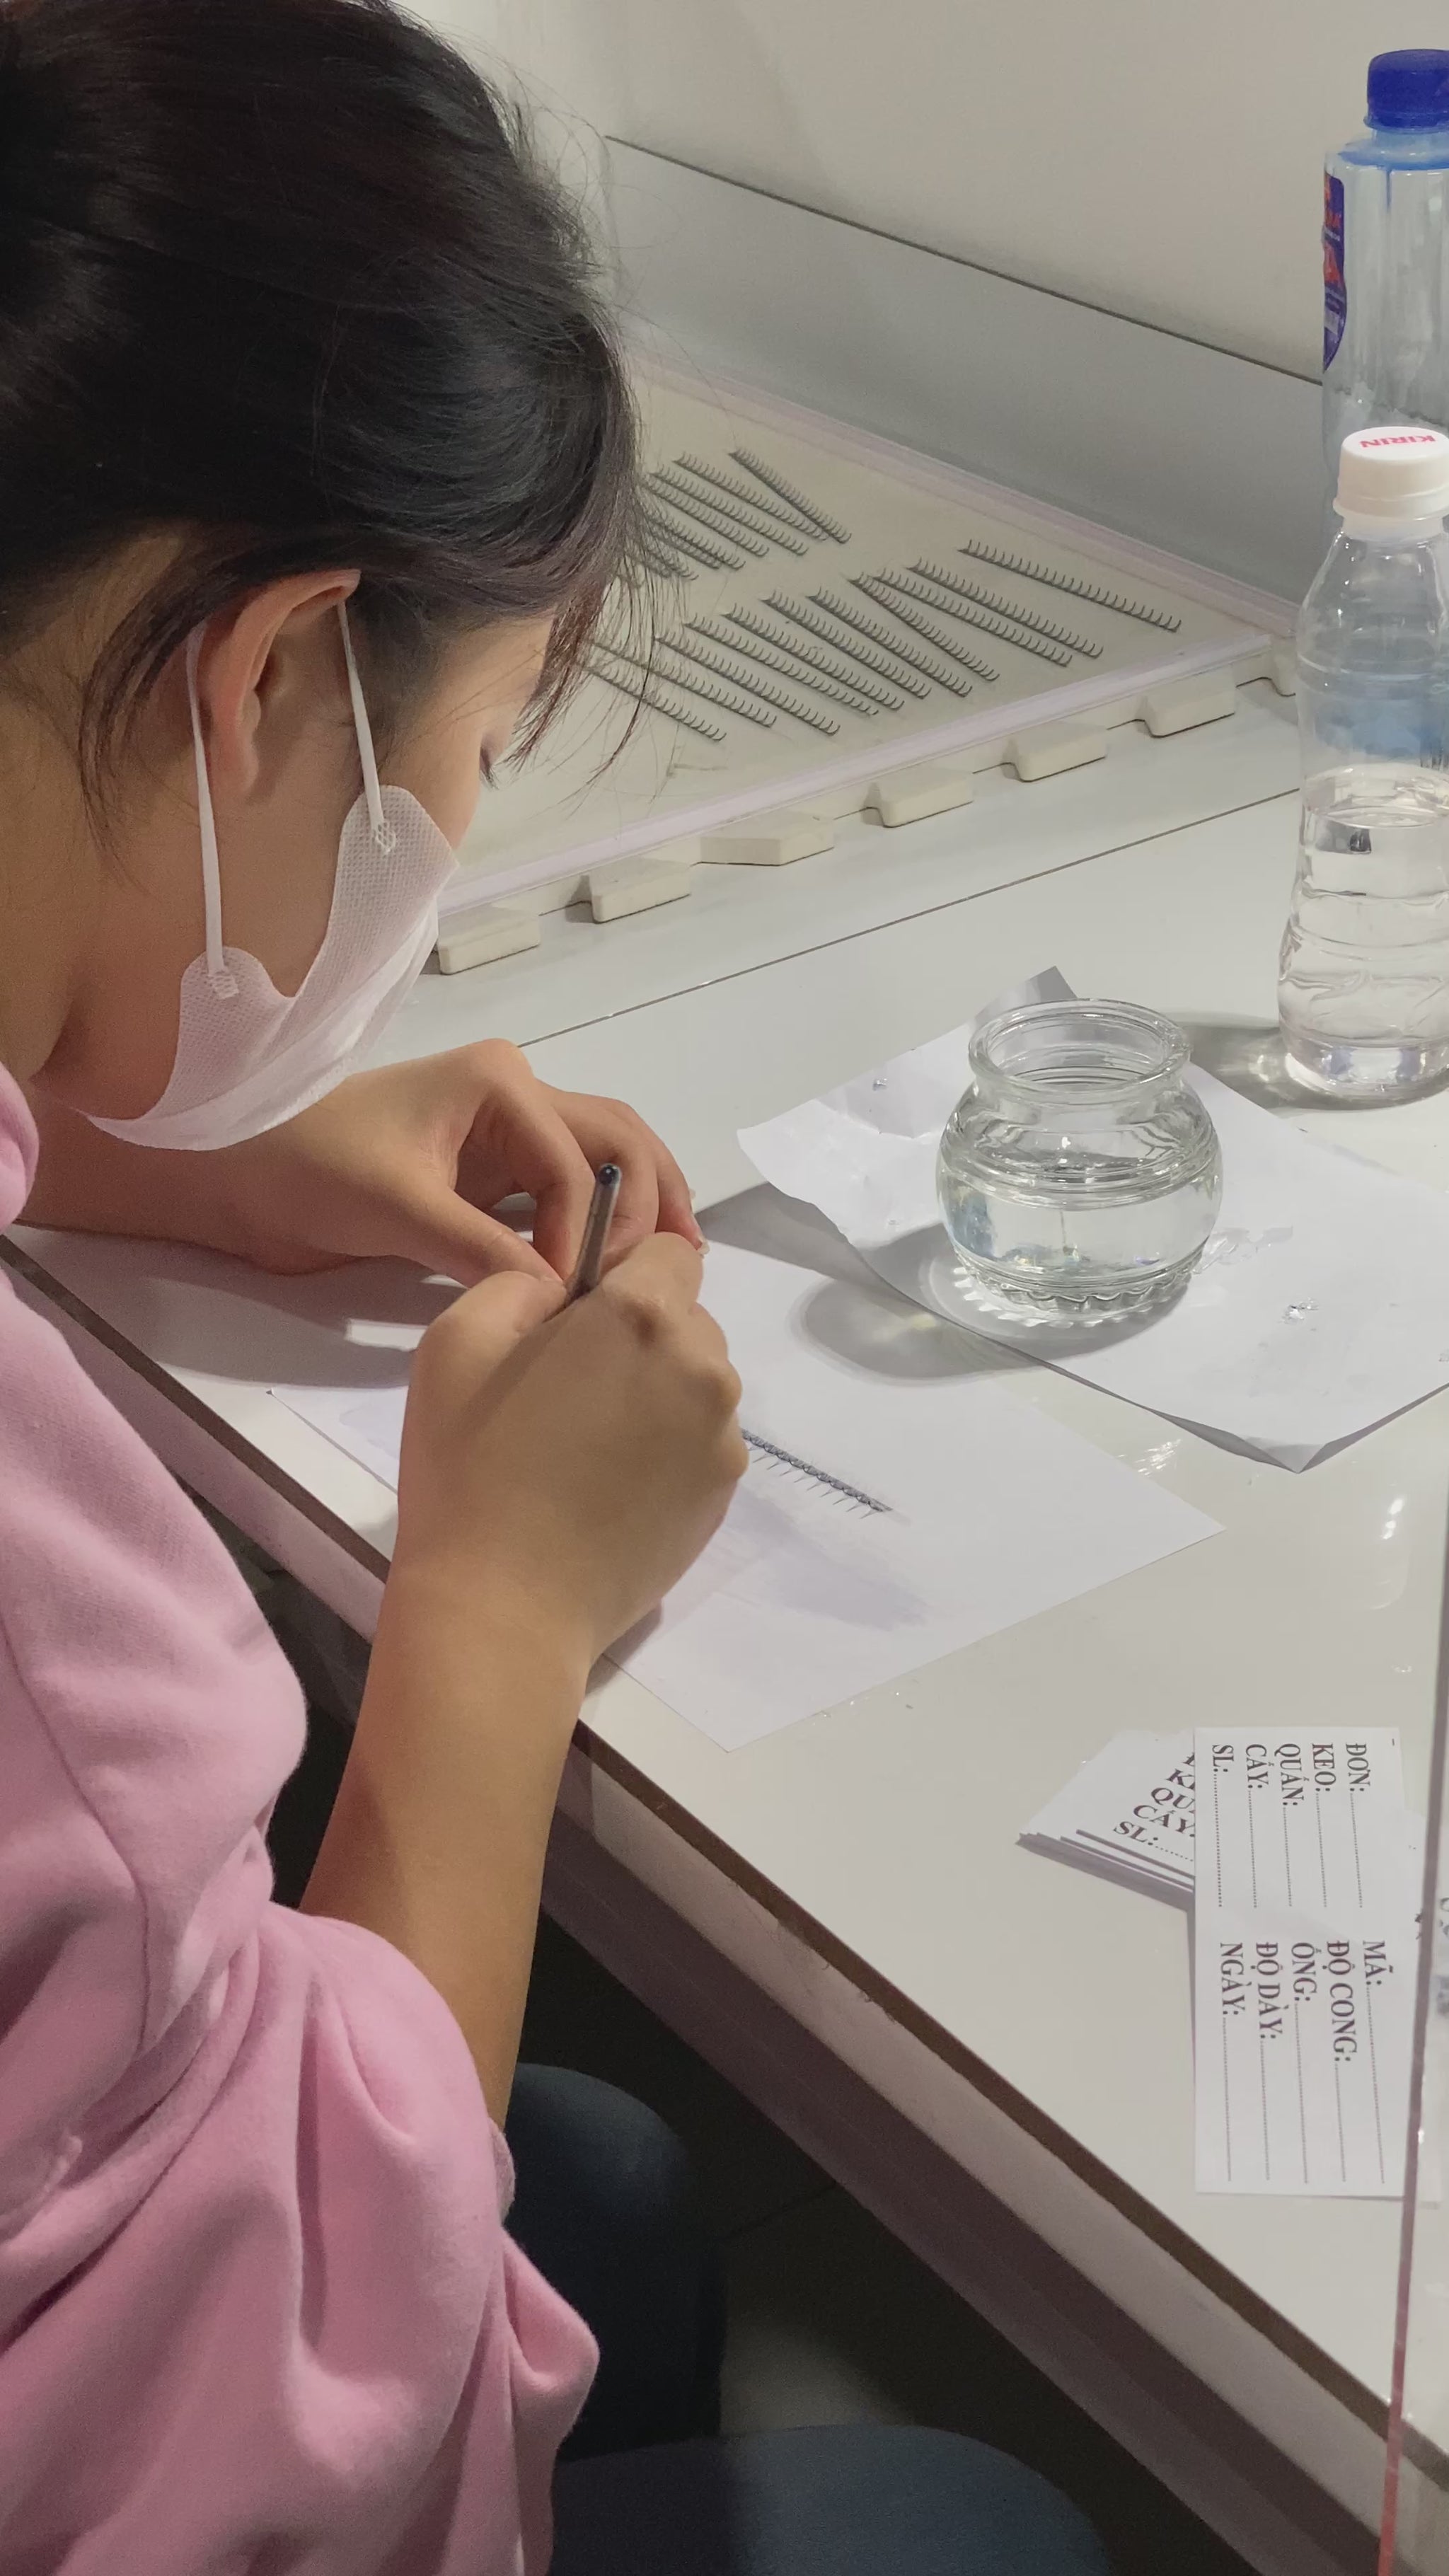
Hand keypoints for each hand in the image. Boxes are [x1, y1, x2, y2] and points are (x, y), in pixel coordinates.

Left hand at [24, 1042, 701, 1286]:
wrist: (235, 1174)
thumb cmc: (308, 1169)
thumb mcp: (397, 1209)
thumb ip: (481, 1251)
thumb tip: (557, 1299)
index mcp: (498, 1082)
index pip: (577, 1160)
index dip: (589, 1230)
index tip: (577, 1297)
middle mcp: (514, 1096)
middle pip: (618, 1138)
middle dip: (655, 1197)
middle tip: (683, 1267)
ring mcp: (504, 1133)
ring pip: (602, 1161)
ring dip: (639, 1207)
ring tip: (673, 1267)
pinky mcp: (488, 1175)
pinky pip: (564, 1193)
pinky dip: (597, 1225)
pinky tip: (620, 1269)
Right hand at [393, 1236, 745, 1667]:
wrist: (504, 1607)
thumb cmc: (469, 1468)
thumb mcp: (457, 1338)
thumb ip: (522, 1284)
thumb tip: (566, 1292)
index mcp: (645, 1316)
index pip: (668, 1250)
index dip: (623, 1272)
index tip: (579, 1316)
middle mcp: (704, 1369)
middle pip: (687, 1319)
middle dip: (640, 1335)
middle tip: (569, 1388)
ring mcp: (722, 1439)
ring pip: (697, 1384)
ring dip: (657, 1393)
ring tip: (586, 1447)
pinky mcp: (722, 1499)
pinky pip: (701, 1444)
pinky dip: (666, 1451)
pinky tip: (608, 1490)